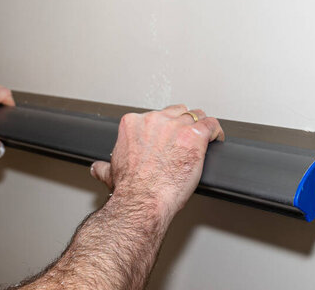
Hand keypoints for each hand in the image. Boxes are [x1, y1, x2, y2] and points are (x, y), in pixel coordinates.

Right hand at [90, 105, 223, 219]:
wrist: (143, 201)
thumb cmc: (131, 189)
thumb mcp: (111, 174)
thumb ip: (105, 167)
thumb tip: (98, 168)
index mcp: (133, 124)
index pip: (156, 116)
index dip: (165, 127)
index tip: (167, 139)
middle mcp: (154, 120)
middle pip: (176, 112)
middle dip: (181, 124)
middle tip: (185, 140)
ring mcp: (175, 126)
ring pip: (195, 115)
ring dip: (199, 126)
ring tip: (204, 139)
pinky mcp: (195, 135)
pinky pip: (211, 124)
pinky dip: (216, 131)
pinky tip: (216, 139)